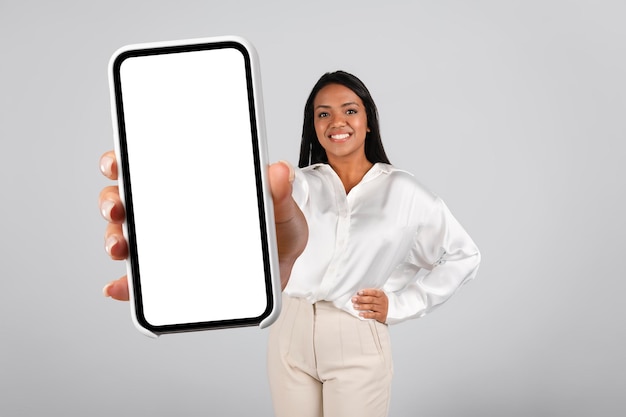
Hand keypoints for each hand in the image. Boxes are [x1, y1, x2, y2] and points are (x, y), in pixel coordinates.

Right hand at [98, 151, 307, 300]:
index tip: (117, 163)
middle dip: (112, 201)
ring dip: (114, 239)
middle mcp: (170, 212)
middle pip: (126, 200)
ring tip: (120, 247)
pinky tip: (119, 286)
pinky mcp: (169, 276)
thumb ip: (280, 193)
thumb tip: (280, 169)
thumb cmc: (277, 232)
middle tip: (117, 207)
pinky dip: (125, 284)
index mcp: (191, 187)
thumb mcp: (282, 211)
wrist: (283, 268)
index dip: (124, 161)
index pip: (147, 166)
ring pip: (126, 236)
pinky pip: (139, 281)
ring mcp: (166, 244)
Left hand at [352, 289, 388, 323]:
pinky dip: (366, 314)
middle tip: (354, 299)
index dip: (366, 292)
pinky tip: (361, 314)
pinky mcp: (381, 315)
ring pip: (371, 307)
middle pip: (370, 299)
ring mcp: (382, 308)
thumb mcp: (377, 296)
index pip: (373, 292)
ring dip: (362, 306)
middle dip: (361, 299)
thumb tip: (357, 295)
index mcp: (381, 294)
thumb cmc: (380, 302)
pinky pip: (373, 315)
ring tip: (355, 306)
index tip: (359, 292)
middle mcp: (382, 301)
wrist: (390, 310)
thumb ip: (369, 294)